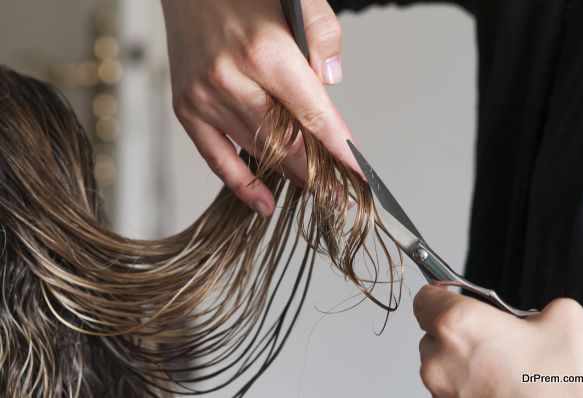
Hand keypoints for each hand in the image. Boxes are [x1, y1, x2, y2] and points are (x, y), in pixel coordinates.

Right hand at [161, 0, 354, 215]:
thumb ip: (324, 36)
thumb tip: (331, 83)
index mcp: (263, 52)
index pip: (312, 114)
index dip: (339, 148)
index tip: (359, 174)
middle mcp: (230, 80)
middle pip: (285, 142)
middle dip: (318, 172)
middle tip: (340, 194)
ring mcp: (204, 98)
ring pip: (258, 151)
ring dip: (290, 175)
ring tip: (315, 192)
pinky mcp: (187, 109)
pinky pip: (216, 158)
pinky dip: (242, 184)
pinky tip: (264, 203)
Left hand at [413, 285, 582, 397]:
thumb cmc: (561, 388)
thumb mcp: (564, 320)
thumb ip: (538, 305)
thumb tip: (537, 313)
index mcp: (458, 325)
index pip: (425, 298)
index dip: (442, 296)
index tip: (454, 298)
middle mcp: (440, 359)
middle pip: (432, 332)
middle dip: (459, 332)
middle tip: (494, 338)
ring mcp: (441, 391)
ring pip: (440, 363)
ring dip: (462, 361)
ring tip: (502, 368)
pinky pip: (450, 388)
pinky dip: (468, 384)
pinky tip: (499, 387)